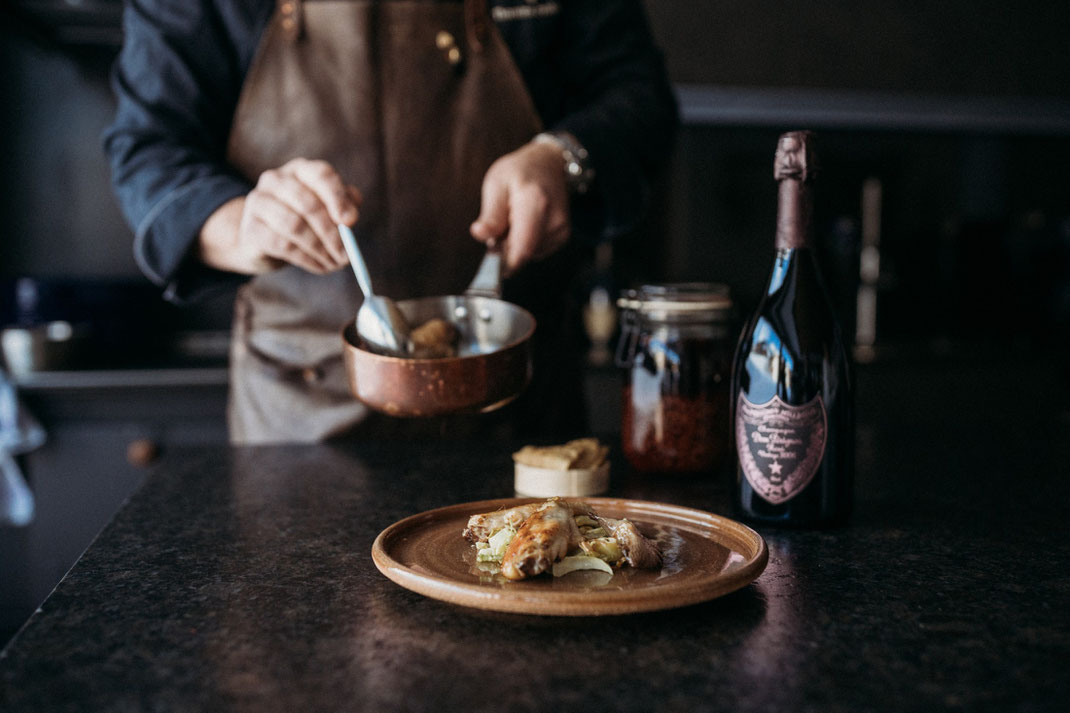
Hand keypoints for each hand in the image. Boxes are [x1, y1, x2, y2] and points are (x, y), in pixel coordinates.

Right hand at [198, 158, 361, 274]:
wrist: (263, 239)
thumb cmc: (304, 219)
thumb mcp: (326, 209)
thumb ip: (343, 207)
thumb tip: (351, 217)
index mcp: (300, 169)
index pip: (321, 175)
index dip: (337, 198)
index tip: (350, 222)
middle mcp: (275, 180)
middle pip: (307, 204)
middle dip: (331, 233)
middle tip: (346, 254)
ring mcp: (259, 202)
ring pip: (294, 226)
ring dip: (320, 249)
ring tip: (334, 264)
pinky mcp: (251, 229)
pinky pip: (283, 245)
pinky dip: (306, 259)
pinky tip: (319, 266)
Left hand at [470, 140, 570, 273]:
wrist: (549, 164)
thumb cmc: (519, 172)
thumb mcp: (496, 184)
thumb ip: (490, 214)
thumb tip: (479, 234)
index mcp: (535, 203)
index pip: (522, 250)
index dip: (504, 263)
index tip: (490, 261)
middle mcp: (554, 220)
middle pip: (522, 254)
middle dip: (505, 248)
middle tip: (500, 224)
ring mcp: (561, 230)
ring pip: (528, 255)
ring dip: (514, 244)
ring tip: (514, 219)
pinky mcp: (562, 237)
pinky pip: (536, 251)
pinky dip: (525, 243)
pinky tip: (525, 223)